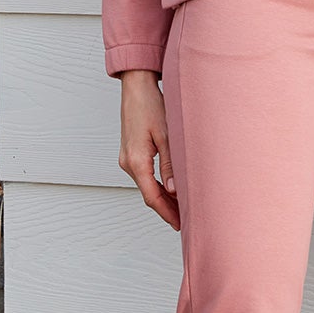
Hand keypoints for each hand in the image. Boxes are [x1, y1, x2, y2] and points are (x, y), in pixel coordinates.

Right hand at [118, 69, 179, 228]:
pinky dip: (157, 185)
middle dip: (167, 209)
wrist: (136, 88)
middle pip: (148, 194)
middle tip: (186, 219)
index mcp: (136, 161)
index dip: (167, 213)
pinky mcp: (130, 153)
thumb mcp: (166, 135)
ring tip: (183, 206)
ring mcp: (127, 158)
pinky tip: (171, 188)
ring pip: (146, 186)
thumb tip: (175, 190)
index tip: (180, 224)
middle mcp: (128, 163)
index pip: (152, 197)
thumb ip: (171, 165)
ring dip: (163, 197)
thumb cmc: (151, 106)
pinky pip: (144, 176)